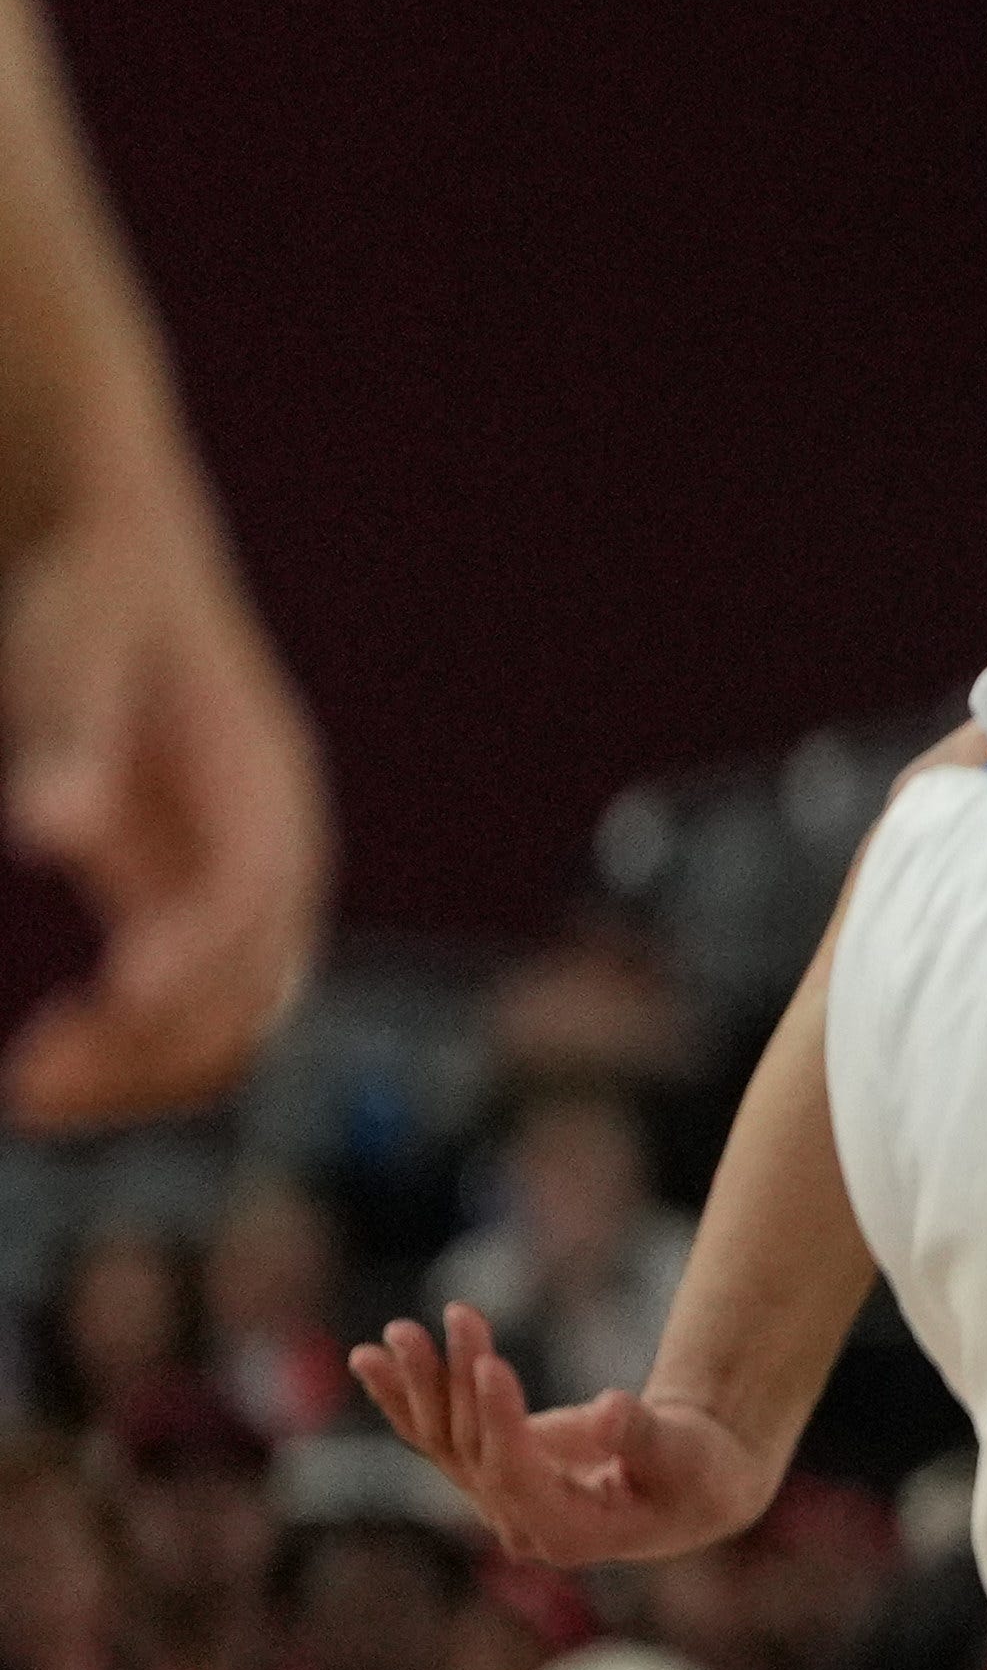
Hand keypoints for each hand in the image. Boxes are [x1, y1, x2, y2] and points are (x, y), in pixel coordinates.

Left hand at [0, 451, 322, 1133]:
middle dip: (155, 1045)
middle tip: (27, 1083)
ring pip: (234, 1029)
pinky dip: (135, 1060)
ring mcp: (240, 896)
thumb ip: (70, 737)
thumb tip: (48, 830)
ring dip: (145, 1075)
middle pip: (257, 991)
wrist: (116, 576)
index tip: (110, 994)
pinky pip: (192, 1021)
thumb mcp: (69, 650)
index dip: (194, 952)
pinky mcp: (189, 915)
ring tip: (33, 1093)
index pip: (254, 895)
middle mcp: (275, 859)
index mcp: (266, 790)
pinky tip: (51, 1063)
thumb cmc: (91, 603)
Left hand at [345, 1302, 785, 1568]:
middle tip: (456, 1318)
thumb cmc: (699, 1472)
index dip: (500, 1422)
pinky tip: (369, 1359)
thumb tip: (612, 1411)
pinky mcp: (487, 1467)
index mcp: (572, 1535)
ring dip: (420, 1383)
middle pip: (472, 1451)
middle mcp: (523, 1523)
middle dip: (458, 1382)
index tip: (492, 1364)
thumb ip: (646, 1438)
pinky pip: (435, 1434)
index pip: (517, 1475)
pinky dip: (403, 1397)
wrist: (690, 1484)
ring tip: (398, 1332)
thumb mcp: (688, 1458)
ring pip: (445, 1440)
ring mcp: (498, 1498)